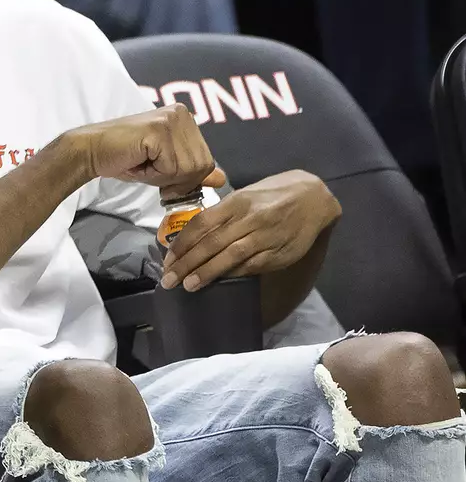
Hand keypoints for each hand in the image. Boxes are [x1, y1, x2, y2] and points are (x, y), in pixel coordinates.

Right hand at [60, 104, 227, 196]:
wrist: (91, 151)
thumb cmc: (125, 158)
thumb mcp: (165, 167)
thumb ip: (193, 171)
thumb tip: (222, 179)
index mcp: (185, 118)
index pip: (206, 160)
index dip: (184, 176)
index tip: (159, 171)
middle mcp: (182, 114)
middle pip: (201, 165)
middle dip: (175, 178)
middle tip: (147, 168)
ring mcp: (171, 120)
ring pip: (187, 169)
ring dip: (162, 177)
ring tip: (141, 163)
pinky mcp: (159, 130)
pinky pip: (171, 168)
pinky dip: (153, 174)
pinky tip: (137, 161)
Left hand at [161, 170, 340, 290]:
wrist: (313, 197)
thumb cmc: (271, 196)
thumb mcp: (243, 196)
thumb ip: (220, 216)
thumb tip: (192, 239)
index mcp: (235, 202)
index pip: (201, 225)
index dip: (182, 244)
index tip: (168, 260)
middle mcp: (248, 219)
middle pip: (211, 244)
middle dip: (187, 264)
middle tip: (168, 280)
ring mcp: (265, 237)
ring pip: (230, 257)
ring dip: (207, 273)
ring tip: (188, 286)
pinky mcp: (279, 252)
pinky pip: (251, 266)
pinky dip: (233, 274)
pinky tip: (218, 281)